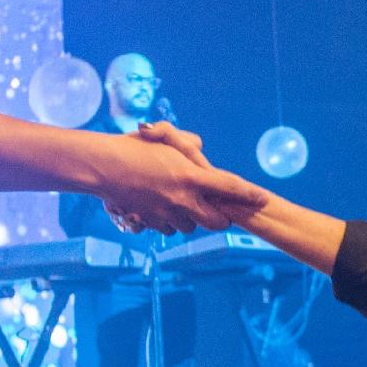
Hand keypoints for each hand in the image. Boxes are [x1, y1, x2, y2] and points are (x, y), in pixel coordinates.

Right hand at [100, 126, 265, 234]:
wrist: (103, 167)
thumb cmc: (133, 147)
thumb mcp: (163, 137)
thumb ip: (187, 142)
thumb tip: (199, 146)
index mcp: (191, 176)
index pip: (230, 188)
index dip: (250, 196)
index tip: (263, 199)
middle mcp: (183, 199)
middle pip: (216, 221)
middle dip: (221, 218)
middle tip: (218, 210)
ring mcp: (167, 214)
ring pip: (191, 227)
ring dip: (192, 218)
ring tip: (183, 204)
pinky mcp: (151, 223)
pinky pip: (169, 229)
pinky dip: (170, 222)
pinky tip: (162, 208)